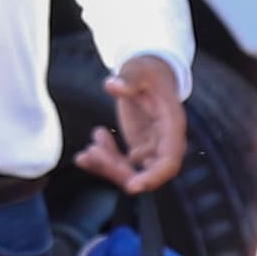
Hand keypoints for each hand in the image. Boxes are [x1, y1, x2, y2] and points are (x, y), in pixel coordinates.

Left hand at [74, 53, 187, 194]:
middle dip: (117, 169)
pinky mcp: (138, 148)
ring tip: (85, 153)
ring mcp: (151, 147)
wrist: (148, 73)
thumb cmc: (147, 71)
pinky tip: (84, 154)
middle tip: (92, 153)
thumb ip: (129, 79)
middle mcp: (165, 142)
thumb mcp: (139, 69)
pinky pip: (121, 163)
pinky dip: (103, 162)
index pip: (169, 161)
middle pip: (146, 171)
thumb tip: (113, 85)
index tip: (133, 186)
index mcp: (172, 126)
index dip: (154, 177)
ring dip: (106, 167)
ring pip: (131, 170)